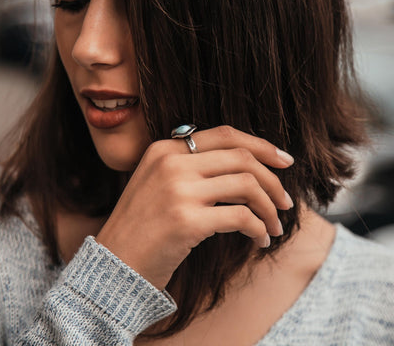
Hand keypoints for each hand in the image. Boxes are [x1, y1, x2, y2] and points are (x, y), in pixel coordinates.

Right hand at [96, 126, 293, 289]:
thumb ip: (191, 167)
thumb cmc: (142, 226)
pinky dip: (258, 228)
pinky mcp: (186, 221)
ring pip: (246, 185)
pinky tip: (260, 240)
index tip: (284, 161)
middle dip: (273, 180)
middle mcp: (171, 163)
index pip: (226, 135)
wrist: (113, 264)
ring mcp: (178, 190)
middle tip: (286, 201)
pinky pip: (241, 217)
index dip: (262, 145)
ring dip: (269, 207)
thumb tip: (243, 168)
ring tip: (274, 225)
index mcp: (164, 149)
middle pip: (242, 158)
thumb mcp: (158, 183)